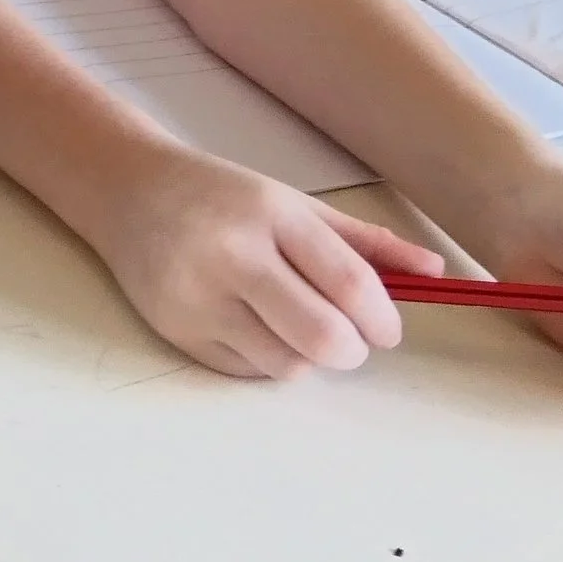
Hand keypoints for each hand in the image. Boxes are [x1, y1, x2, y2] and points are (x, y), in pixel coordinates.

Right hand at [76, 138, 444, 378]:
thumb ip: (363, 241)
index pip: (350, 281)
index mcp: (271, 214)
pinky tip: (252, 326)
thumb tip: (436, 273)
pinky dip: (265, 359)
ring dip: (307, 357)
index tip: (387, 329)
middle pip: (322, 336)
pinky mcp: (176, 330)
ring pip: (287, 364)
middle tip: (349, 340)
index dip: (383, 318)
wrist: (126, 190)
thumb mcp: (292, 202)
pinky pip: (246, 371)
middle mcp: (233, 254)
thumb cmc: (221, 196)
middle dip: (351, 350)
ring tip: (294, 326)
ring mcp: (199, 296)